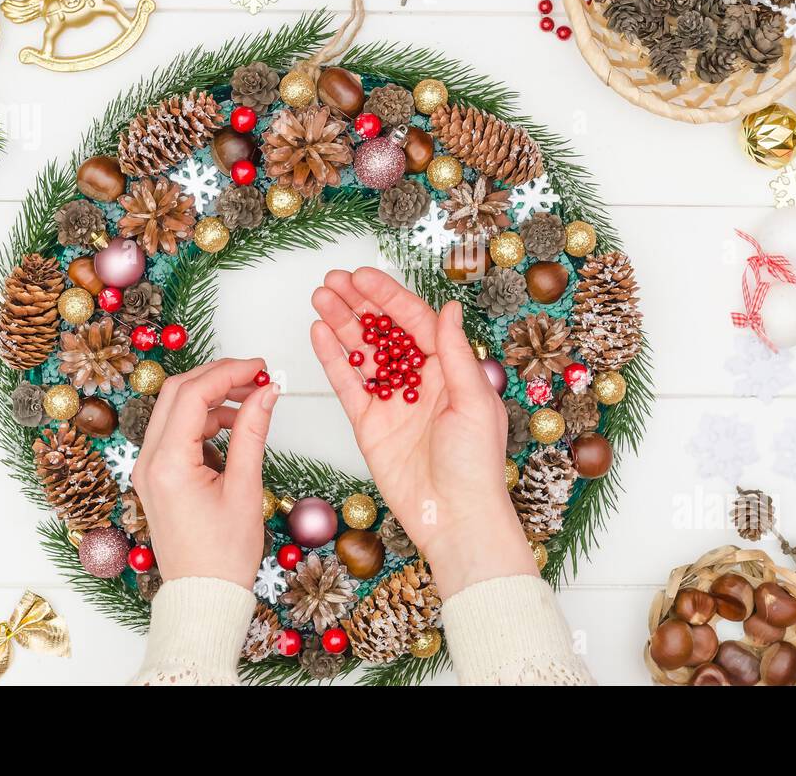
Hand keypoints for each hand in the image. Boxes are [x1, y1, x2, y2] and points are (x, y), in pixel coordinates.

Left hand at [131, 357, 278, 587]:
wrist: (203, 595)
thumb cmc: (223, 554)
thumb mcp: (245, 488)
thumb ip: (253, 432)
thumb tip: (267, 392)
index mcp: (167, 463)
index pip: (192, 395)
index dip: (228, 372)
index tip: (261, 367)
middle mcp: (148, 461)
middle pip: (177, 394)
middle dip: (217, 377)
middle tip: (257, 375)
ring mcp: (149, 468)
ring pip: (175, 410)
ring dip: (212, 398)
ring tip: (253, 401)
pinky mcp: (158, 476)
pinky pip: (177, 432)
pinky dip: (205, 421)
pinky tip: (235, 426)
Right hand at [310, 267, 536, 597]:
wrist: (455, 518)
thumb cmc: (476, 464)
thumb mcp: (474, 402)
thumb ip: (455, 354)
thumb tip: (448, 308)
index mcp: (449, 370)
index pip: (415, 321)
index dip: (388, 296)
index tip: (362, 276)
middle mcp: (419, 381)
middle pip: (384, 331)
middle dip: (358, 303)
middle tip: (332, 280)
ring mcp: (392, 401)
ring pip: (362, 353)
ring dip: (341, 323)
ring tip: (320, 297)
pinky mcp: (369, 425)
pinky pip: (348, 385)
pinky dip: (333, 359)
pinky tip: (319, 332)